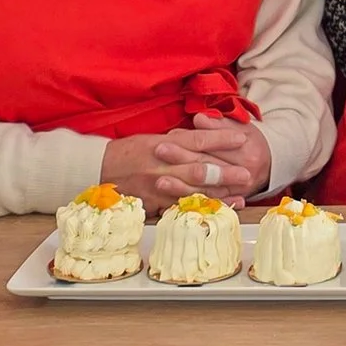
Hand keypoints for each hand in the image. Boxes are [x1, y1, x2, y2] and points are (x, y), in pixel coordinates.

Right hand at [101, 119, 271, 208]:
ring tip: (240, 196)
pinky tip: (214, 211)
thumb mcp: (152, 138)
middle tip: (248, 173)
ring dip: (218, 194)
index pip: (197, 140)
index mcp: (163, 144)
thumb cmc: (127, 151)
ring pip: (192, 190)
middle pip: (199, 167)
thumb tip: (202, 135)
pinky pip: (178, 207)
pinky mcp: (152, 202)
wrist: (97, 168)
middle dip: (226, 171)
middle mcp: (162, 164)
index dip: (221, 138)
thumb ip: (177, 140)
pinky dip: (198, 209)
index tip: (242, 138)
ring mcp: (157, 185)